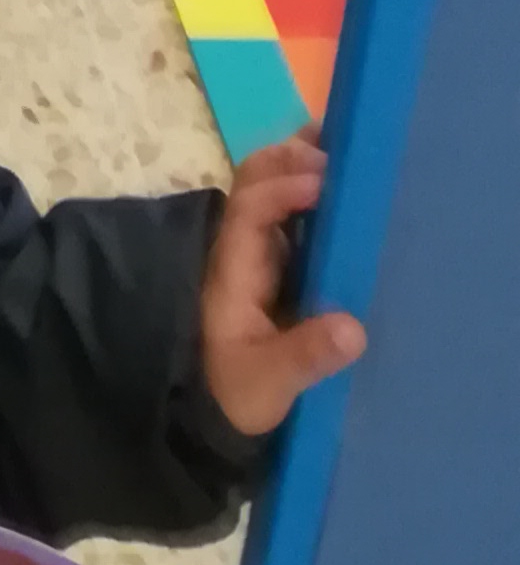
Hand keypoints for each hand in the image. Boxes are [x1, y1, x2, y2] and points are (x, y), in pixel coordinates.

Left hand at [201, 137, 363, 436]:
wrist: (211, 416)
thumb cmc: (235, 395)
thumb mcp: (270, 381)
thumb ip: (307, 354)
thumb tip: (354, 327)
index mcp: (234, 268)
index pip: (249, 208)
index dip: (282, 187)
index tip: (323, 180)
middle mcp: (241, 249)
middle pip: (254, 182)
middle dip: (290, 158)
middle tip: (339, 148)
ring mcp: (256, 255)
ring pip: (269, 190)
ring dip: (300, 167)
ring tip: (346, 154)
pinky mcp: (274, 269)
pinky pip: (288, 216)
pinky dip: (311, 193)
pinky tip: (344, 195)